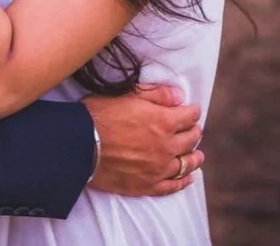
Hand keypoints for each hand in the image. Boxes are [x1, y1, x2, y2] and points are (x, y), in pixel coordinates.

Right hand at [84, 84, 203, 196]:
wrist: (81, 145)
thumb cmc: (101, 114)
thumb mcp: (128, 94)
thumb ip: (156, 94)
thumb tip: (179, 96)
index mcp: (163, 121)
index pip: (189, 116)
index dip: (192, 111)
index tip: (192, 110)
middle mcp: (166, 146)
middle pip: (190, 139)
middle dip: (194, 132)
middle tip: (194, 129)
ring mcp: (158, 168)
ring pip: (186, 164)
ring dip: (194, 158)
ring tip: (198, 155)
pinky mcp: (148, 185)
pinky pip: (173, 186)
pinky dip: (183, 181)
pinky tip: (188, 178)